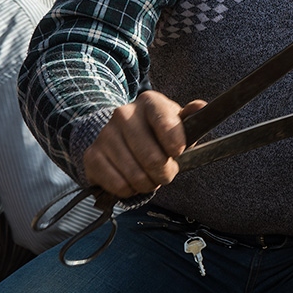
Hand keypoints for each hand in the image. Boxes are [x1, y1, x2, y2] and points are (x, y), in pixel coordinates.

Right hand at [83, 91, 206, 197]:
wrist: (121, 135)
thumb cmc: (157, 131)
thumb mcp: (177, 122)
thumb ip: (191, 118)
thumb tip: (200, 106)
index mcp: (149, 102)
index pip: (166, 123)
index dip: (176, 145)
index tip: (178, 153)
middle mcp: (124, 113)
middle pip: (151, 157)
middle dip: (165, 173)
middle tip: (166, 173)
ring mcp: (105, 134)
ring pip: (135, 175)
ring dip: (148, 184)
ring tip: (150, 178)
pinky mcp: (92, 155)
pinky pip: (118, 185)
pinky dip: (130, 190)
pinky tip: (132, 181)